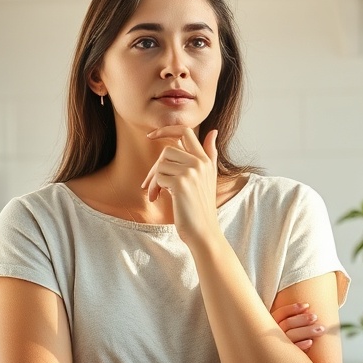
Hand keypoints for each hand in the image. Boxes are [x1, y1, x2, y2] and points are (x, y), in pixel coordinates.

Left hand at [141, 126, 219, 243]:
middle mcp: (200, 163)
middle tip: (149, 183)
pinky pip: (158, 177)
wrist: (204, 232)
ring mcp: (192, 172)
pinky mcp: (181, 183)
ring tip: (155, 194)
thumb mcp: (208, 178)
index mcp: (206, 160)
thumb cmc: (201, 208)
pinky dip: (153, 188)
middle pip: (167, 150)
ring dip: (152, 180)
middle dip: (155, 166)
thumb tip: (213, 132)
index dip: (166, 129)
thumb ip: (209, 154)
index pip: (186, 131)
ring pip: (160, 164)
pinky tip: (156, 199)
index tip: (150, 135)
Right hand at [271, 302, 325, 351]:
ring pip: (291, 335)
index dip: (293, 308)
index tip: (307, 305)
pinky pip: (292, 350)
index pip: (280, 313)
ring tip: (322, 329)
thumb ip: (292, 320)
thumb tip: (309, 308)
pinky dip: (301, 345)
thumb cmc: (289, 341)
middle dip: (303, 319)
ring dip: (307, 331)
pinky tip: (311, 342)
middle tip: (316, 317)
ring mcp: (277, 347)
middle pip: (287, 324)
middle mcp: (272, 335)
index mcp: (270, 325)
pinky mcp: (284, 358)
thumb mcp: (285, 328)